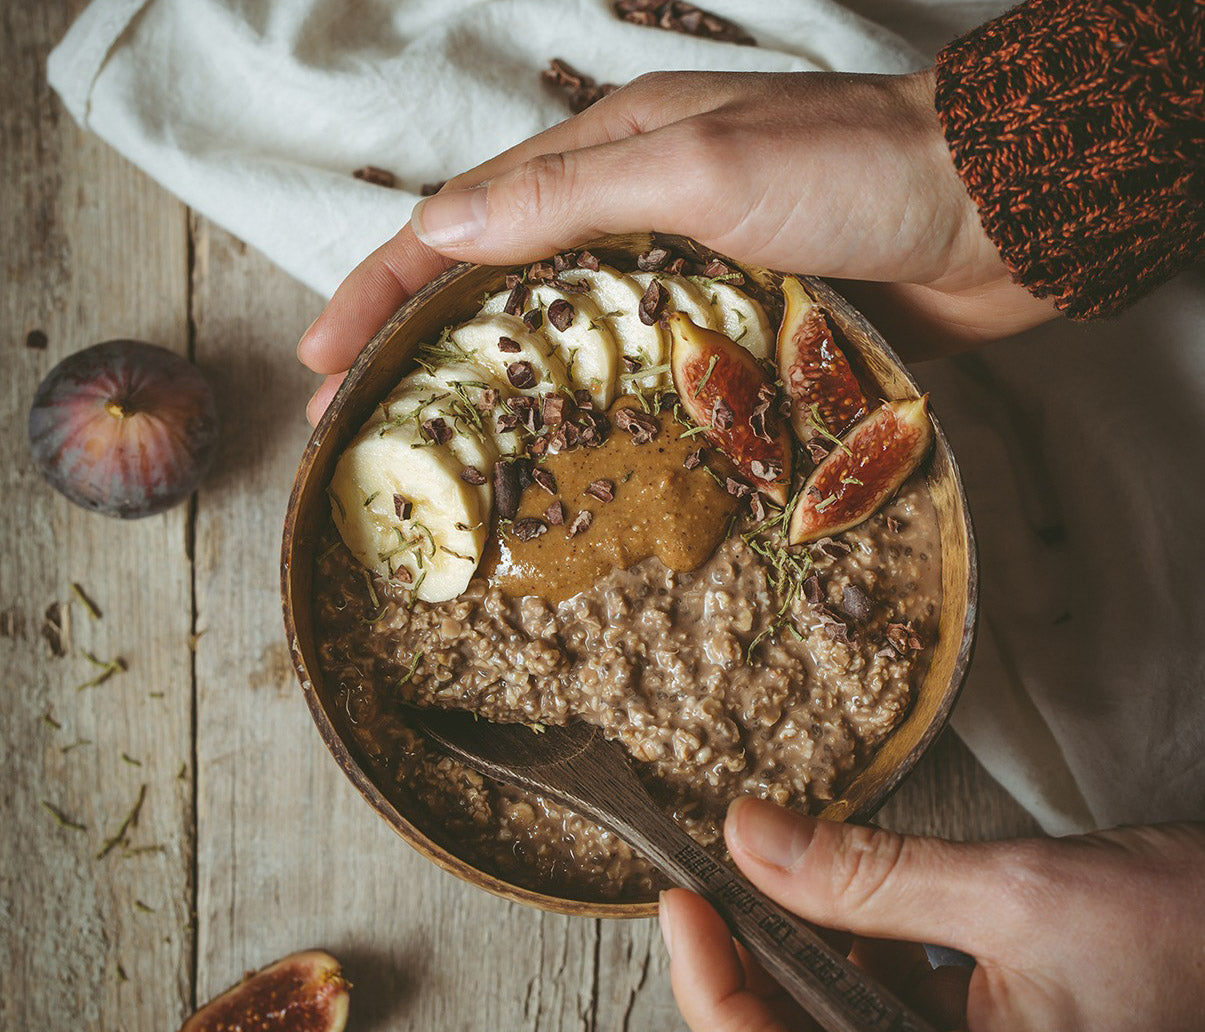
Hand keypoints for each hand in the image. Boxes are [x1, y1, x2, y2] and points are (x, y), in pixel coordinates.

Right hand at [298, 68, 1056, 422]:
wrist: (993, 212)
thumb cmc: (854, 170)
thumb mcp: (697, 166)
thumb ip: (571, 196)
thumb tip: (447, 225)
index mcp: (608, 159)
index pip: (464, 224)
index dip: (384, 287)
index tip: (322, 356)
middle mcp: (634, 217)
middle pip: (499, 287)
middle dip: (420, 352)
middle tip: (361, 425)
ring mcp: (684, 281)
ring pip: (566, 341)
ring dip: (501, 395)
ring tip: (442, 462)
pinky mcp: (734, 332)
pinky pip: (644, 379)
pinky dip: (598, 417)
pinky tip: (571, 465)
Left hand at [659, 797, 1204, 1031]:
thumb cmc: (1193, 933)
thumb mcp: (1013, 886)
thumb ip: (865, 872)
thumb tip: (748, 838)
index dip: (710, 994)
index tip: (682, 905)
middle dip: (738, 992)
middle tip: (714, 899)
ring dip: (795, 986)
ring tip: (783, 897)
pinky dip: (853, 984)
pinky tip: (859, 918)